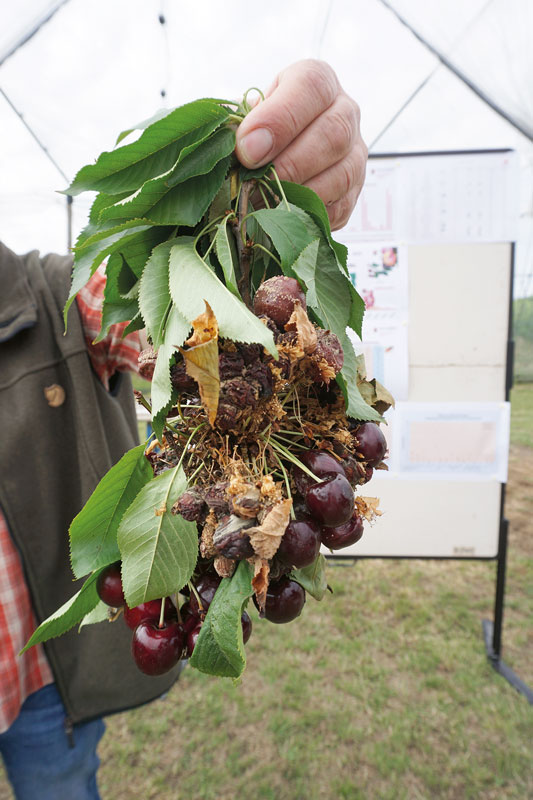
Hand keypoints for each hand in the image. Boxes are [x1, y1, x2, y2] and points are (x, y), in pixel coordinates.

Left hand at [235, 59, 366, 230]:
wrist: (273, 154)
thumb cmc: (255, 130)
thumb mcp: (244, 117)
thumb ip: (239, 127)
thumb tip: (237, 151)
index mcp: (318, 83)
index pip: (311, 87)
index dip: (279, 119)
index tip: (246, 148)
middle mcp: (345, 113)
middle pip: (334, 133)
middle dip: (290, 162)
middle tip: (255, 181)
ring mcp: (354, 154)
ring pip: (343, 174)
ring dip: (300, 193)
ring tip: (264, 203)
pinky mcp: (353, 191)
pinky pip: (340, 207)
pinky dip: (310, 215)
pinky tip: (282, 216)